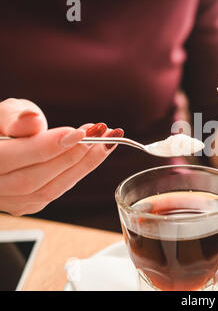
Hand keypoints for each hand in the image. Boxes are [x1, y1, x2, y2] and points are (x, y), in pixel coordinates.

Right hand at [0, 98, 123, 214]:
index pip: (12, 158)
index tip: (81, 132)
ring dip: (82, 165)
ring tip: (105, 142)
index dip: (50, 146)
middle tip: (99, 134)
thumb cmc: (1, 127)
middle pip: (34, 179)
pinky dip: (78, 172)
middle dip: (72, 156)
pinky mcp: (27, 205)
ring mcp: (10, 201)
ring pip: (48, 191)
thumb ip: (16, 118)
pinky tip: (95, 154)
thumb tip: (33, 119)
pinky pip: (56, 191)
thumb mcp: (3, 115)